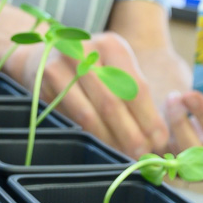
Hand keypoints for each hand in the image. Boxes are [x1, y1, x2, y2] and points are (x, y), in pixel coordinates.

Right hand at [17, 31, 168, 156]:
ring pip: (89, 114)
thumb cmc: (90, 68)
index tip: (159, 141)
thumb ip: (132, 96)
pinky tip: (99, 146)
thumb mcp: (113, 69)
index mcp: (113, 46)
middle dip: (130, 134)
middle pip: (113, 102)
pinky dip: (86, 136)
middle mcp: (87, 51)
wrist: (43, 55)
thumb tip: (156, 137)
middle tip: (142, 155)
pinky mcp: (44, 82)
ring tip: (122, 156)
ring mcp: (62, 65)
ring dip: (108, 140)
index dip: (149, 118)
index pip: (136, 88)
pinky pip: (68, 117)